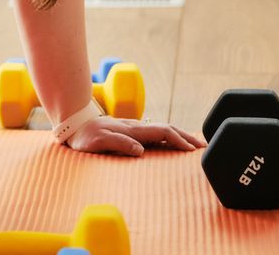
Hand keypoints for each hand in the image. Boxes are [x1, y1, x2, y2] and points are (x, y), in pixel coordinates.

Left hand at [66, 115, 206, 156]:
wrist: (74, 126)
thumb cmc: (85, 137)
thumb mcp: (98, 142)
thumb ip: (119, 143)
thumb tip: (141, 150)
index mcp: (133, 130)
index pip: (162, 132)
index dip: (179, 140)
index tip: (192, 150)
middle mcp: (136, 127)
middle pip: (168, 129)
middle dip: (186, 137)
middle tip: (203, 147)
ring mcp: (135, 129)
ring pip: (163, 130)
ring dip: (180, 137)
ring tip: (194, 146)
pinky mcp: (131, 133)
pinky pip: (155, 134)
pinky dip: (169, 138)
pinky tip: (173, 144)